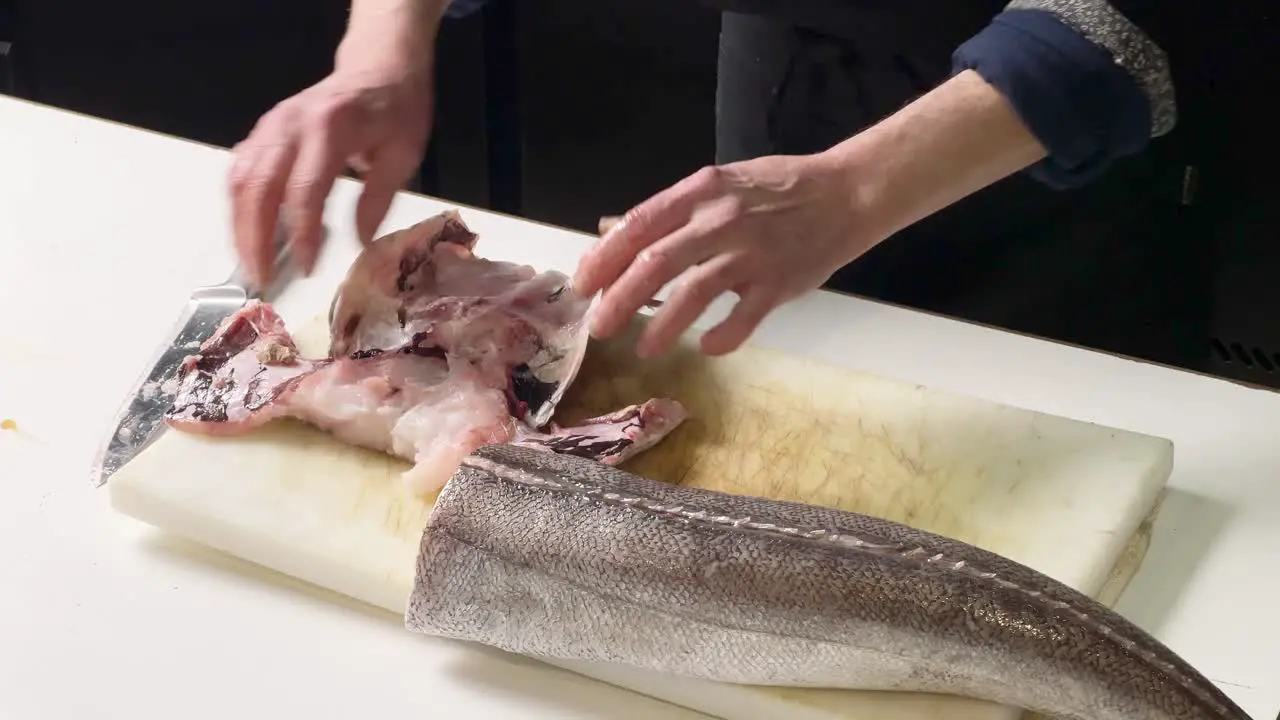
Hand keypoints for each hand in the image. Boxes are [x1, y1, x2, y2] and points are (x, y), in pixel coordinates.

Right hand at [229, 52, 433, 287]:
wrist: (379, 63)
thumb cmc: (397, 108)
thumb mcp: (404, 153)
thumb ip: (378, 198)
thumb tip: (358, 245)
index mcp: (330, 128)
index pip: (304, 189)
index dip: (302, 233)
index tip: (307, 268)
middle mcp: (290, 124)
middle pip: (258, 187)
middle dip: (254, 238)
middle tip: (262, 280)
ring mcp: (270, 125)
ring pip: (240, 181)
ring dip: (240, 227)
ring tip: (252, 265)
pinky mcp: (263, 131)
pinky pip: (240, 171)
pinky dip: (239, 206)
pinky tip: (249, 234)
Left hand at [573, 154, 877, 357]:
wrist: (846, 194)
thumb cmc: (776, 190)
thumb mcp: (717, 186)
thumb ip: (666, 212)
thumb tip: (609, 230)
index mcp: (701, 191)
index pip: (639, 225)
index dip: (604, 259)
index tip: (582, 286)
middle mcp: (723, 219)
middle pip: (657, 262)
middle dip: (620, 299)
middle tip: (599, 327)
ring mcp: (753, 252)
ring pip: (695, 292)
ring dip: (663, 325)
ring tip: (643, 348)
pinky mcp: (780, 282)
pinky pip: (744, 318)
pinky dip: (722, 338)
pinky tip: (706, 347)